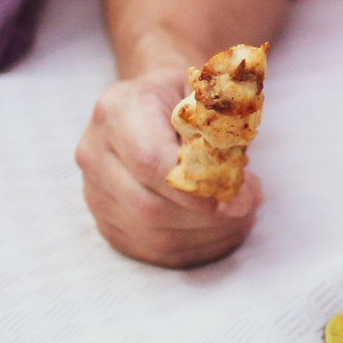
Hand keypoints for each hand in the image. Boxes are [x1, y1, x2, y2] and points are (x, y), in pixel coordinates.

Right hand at [75, 68, 260, 267]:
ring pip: (150, 235)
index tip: (240, 197)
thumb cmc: (185, 95)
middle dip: (207, 216)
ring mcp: (93, 191)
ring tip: (241, 218)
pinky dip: (193, 247)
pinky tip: (221, 232)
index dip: (197, 188)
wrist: (148, 101)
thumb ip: (221, 132)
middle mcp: (95, 153)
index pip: (151, 162)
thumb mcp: (207, 92)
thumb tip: (237, 194)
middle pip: (148, 207)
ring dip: (205, 235)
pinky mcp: (104, 221)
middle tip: (248, 207)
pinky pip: (149, 250)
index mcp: (118, 111)